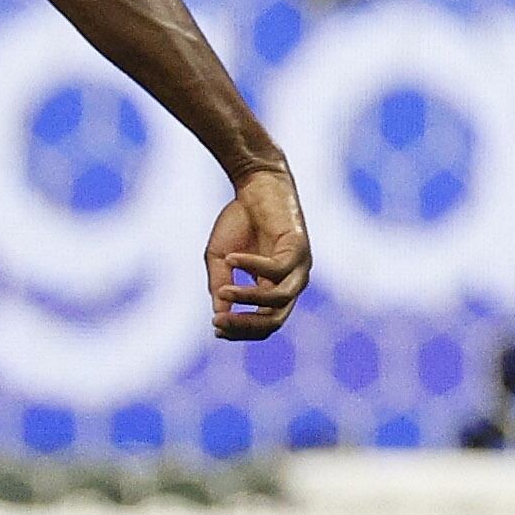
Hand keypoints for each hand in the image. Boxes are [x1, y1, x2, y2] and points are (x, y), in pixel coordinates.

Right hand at [203, 166, 310, 340]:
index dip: (241, 330)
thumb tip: (219, 315)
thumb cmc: (239, 220)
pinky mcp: (299, 247)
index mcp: (275, 288)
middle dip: (245, 325)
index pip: (264, 323)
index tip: (216, 327)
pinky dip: (252, 266)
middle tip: (219, 322)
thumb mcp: (221, 258)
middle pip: (275, 320)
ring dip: (248, 298)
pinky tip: (232, 258)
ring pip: (279, 299)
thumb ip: (221, 286)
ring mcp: (299, 267)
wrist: (255, 183)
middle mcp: (292, 282)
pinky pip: (276, 268)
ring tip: (223, 292)